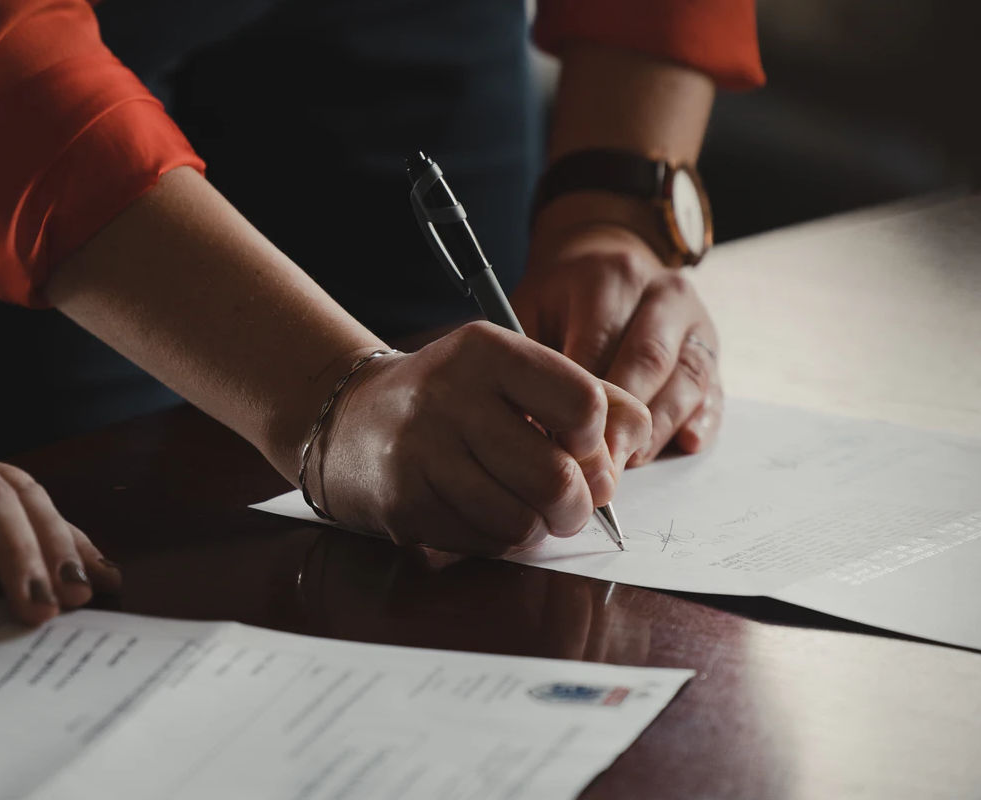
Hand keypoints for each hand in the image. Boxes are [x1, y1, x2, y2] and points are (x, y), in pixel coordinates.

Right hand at [307, 322, 650, 555]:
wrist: (349, 420)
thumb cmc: (452, 399)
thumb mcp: (513, 373)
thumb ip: (587, 396)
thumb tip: (630, 450)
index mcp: (488, 351)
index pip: (585, 404)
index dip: (598, 442)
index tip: (582, 449)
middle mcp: (451, 395)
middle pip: (559, 478)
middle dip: (578, 505)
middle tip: (570, 504)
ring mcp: (422, 452)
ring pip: (523, 521)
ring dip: (537, 527)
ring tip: (524, 508)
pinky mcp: (404, 503)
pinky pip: (483, 543)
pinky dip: (498, 540)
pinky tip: (481, 513)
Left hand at [513, 223, 722, 464]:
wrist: (605, 263)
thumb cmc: (560, 300)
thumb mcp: (531, 309)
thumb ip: (531, 359)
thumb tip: (529, 424)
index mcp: (613, 278)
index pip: (601, 343)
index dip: (583, 399)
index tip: (563, 442)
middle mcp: (664, 294)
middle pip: (649, 362)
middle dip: (623, 421)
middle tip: (598, 466)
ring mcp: (695, 323)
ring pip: (687, 380)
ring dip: (658, 429)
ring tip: (629, 463)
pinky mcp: (712, 351)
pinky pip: (714, 391)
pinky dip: (702, 421)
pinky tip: (685, 443)